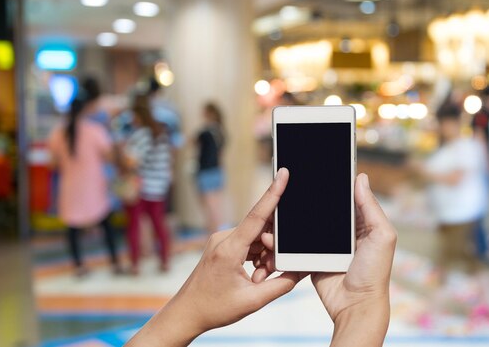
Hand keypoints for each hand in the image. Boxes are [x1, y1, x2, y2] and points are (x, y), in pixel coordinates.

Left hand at [126, 168, 304, 346]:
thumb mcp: (253, 301)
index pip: (257, 215)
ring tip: (257, 279)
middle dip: (273, 250)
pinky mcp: (222, 245)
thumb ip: (282, 284)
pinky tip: (253, 275)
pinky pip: (248, 243)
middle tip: (266, 274)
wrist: (186, 314)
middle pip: (262, 231)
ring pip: (257, 238)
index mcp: (229, 249)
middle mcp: (224, 238)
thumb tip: (302, 270)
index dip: (273, 193)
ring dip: (265, 256)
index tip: (283, 173)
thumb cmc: (214, 308)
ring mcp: (222, 240)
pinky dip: (257, 257)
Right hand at [258, 173, 395, 346]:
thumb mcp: (382, 236)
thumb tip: (361, 178)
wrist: (355, 306)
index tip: (319, 164)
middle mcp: (343, 230)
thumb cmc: (374, 273)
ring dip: (295, 215)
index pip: (345, 195)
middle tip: (293, 179)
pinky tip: (277, 227)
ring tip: (280, 202)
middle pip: (322, 206)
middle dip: (309, 196)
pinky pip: (298, 242)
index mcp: (361, 222)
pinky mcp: (311, 256)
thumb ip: (371, 208)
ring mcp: (326, 243)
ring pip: (307, 222)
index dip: (334, 182)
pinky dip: (289, 236)